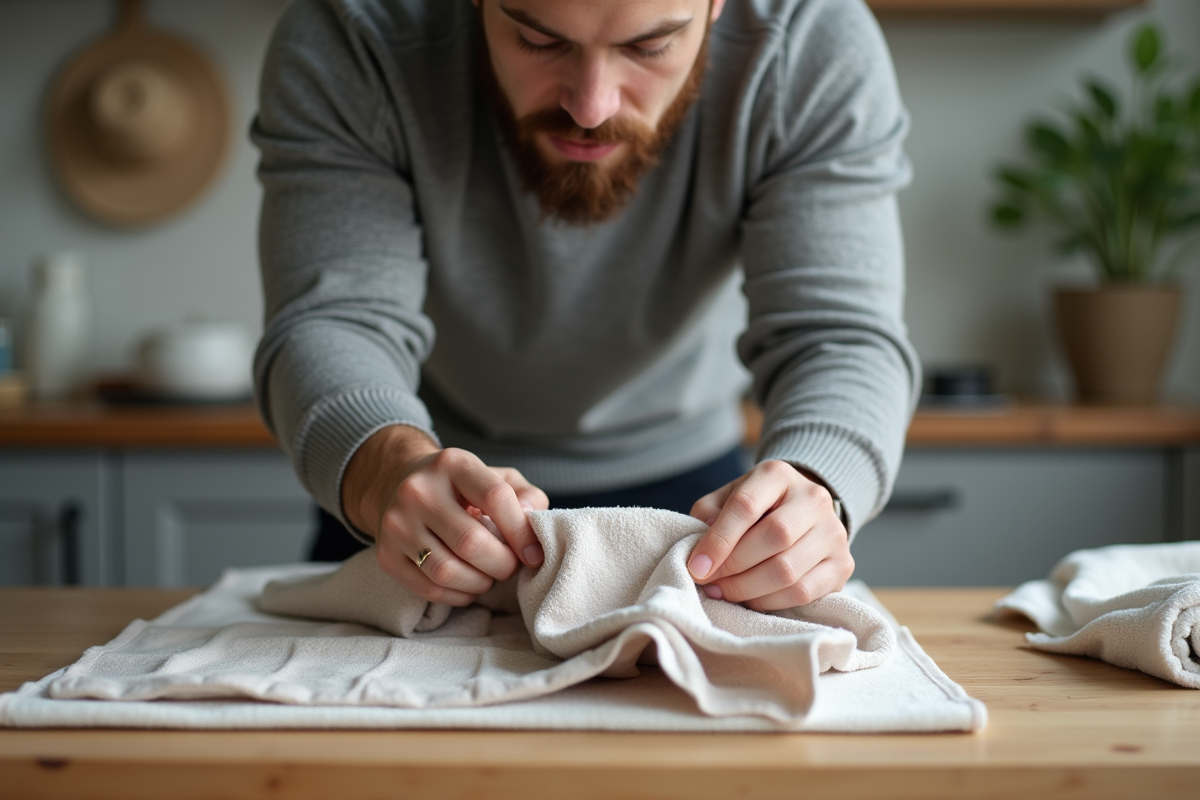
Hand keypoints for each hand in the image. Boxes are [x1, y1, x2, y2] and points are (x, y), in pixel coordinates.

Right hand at [341, 425, 548, 605]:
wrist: (397, 485)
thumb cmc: (461, 488)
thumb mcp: (497, 477)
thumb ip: (526, 496)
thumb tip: (531, 522)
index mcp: (452, 464)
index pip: (495, 497)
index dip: (521, 532)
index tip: (534, 554)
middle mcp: (418, 490)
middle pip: (471, 542)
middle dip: (502, 564)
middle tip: (510, 566)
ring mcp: (397, 523)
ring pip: (447, 571)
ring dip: (480, 583)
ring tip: (489, 575)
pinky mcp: (386, 555)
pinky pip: (429, 589)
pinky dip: (458, 595)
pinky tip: (468, 584)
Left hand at [686, 460, 852, 610]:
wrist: (801, 512)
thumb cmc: (756, 508)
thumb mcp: (727, 497)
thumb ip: (709, 514)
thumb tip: (704, 546)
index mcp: (778, 475)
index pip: (746, 505)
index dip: (718, 540)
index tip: (696, 566)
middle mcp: (813, 498)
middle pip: (774, 537)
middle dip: (734, 566)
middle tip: (708, 582)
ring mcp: (834, 532)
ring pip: (788, 570)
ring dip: (747, 588)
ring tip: (723, 591)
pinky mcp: (843, 565)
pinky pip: (803, 592)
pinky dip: (770, 602)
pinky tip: (750, 599)